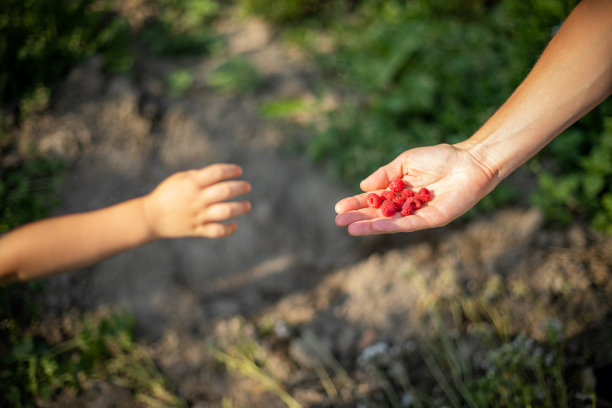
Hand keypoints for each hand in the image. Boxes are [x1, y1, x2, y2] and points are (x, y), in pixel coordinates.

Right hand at [143, 164, 250, 238]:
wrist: (151, 217)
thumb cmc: (167, 194)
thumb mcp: (180, 178)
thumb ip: (200, 176)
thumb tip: (221, 175)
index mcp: (191, 183)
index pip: (217, 172)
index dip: (231, 170)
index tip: (238, 171)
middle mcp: (196, 199)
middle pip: (225, 191)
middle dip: (240, 187)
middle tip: (247, 186)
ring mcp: (198, 215)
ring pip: (225, 212)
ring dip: (240, 208)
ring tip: (247, 205)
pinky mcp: (197, 230)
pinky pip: (217, 231)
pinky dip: (229, 229)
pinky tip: (234, 224)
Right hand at [334, 144, 497, 234]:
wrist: (469, 161)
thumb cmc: (440, 157)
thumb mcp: (405, 162)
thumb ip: (385, 174)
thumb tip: (363, 187)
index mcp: (399, 190)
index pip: (373, 199)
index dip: (357, 203)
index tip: (339, 208)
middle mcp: (406, 205)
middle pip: (378, 214)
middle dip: (358, 217)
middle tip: (339, 221)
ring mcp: (418, 214)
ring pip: (390, 223)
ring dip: (370, 226)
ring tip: (350, 228)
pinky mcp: (431, 219)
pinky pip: (408, 224)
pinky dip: (391, 226)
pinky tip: (376, 226)